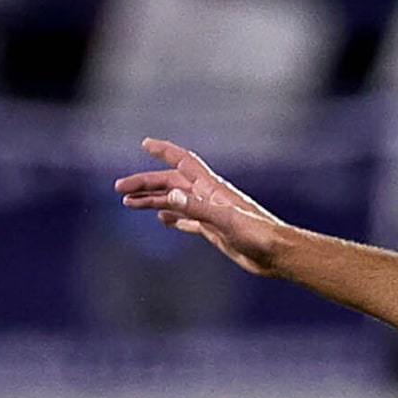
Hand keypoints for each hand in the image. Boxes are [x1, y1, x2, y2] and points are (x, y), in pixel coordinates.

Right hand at [113, 138, 289, 274]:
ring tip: (130, 204)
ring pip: (175, 201)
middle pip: (171, 183)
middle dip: (145, 183)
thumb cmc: (258, 234)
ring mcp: (210, 212)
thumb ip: (197, 208)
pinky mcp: (214, 229)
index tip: (144, 144)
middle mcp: (208, 196)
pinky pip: (187, 219)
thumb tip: (169, 196)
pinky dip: (172, 218)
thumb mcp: (225, 220)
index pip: (183, 162)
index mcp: (211, 188)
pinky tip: (162, 220)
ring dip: (153, 200)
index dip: (164, 151)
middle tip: (120, 190)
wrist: (276, 254)